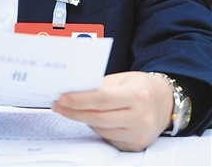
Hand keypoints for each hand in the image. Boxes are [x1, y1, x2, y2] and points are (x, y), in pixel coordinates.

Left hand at [52, 71, 172, 150]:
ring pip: (101, 130)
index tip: (62, 98)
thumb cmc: (141, 86)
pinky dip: (97, 128)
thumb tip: (75, 91)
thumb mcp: (124, 78)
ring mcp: (139, 134)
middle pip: (98, 118)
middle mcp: (140, 117)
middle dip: (74, 112)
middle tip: (58, 106)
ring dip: (83, 120)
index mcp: (137, 95)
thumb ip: (102, 85)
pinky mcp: (136, 145)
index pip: (102, 99)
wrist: (166, 102)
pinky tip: (90, 119)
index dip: (79, 100)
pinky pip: (108, 138)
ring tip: (71, 110)